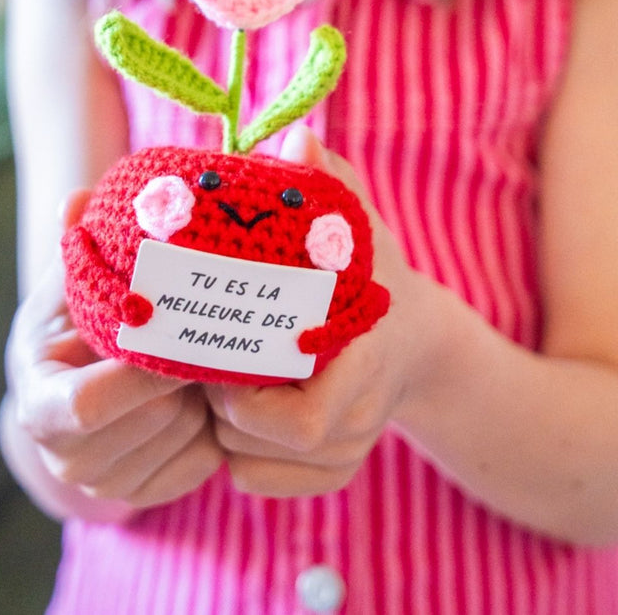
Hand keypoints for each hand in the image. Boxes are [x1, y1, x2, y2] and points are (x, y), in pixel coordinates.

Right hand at [2, 191, 223, 514]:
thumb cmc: (74, 324)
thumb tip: (77, 200)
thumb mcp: (67, 284)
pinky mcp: (145, 495)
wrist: (75, 387)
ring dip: (203, 398)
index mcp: (39, 401)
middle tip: (203, 333)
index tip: (178, 331)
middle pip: (152, 418)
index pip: (86, 404)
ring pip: (185, 439)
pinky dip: (214, 427)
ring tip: (199, 362)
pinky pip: (204, 462)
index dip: (139, 373)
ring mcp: (104, 483)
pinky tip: (202, 396)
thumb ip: (75, 245)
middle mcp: (64, 454)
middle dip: (183, 375)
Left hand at [205, 127, 417, 496]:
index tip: (219, 360)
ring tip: (215, 379)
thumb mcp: (362, 228)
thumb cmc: (378, 278)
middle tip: (199, 361)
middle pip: (259, 446)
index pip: (305, 423)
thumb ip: (333, 185)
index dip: (247, 403)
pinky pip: (256, 482)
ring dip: (220, 428)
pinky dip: (236, 454)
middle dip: (217, 406)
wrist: (417, 342)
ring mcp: (346, 455)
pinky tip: (238, 411)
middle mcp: (358, 422)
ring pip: (248, 467)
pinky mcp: (330, 474)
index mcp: (364, 365)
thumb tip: (300, 136)